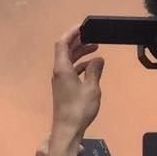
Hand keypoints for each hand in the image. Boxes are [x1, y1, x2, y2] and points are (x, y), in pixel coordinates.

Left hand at [45, 26, 104, 155]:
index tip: (83, 26)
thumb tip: (98, 59)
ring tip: (96, 49)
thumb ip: (95, 71)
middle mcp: (58, 72)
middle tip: (93, 36)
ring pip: (68, 60)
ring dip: (80, 53)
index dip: (71, 33)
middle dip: (78, 41)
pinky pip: (71, 70)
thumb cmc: (79, 108)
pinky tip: (93, 67)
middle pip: (65, 50)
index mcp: (62, 69)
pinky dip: (81, 65)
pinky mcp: (63, 88)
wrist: (67, 129)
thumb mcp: (92, 88)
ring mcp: (60, 80)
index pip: (62, 44)